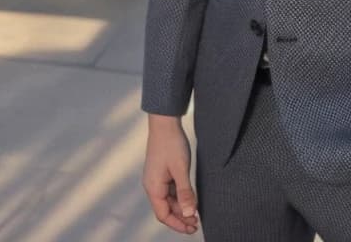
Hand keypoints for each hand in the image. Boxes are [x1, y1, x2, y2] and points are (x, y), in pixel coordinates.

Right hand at [143, 116, 199, 233]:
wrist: (165, 122)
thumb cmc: (171, 144)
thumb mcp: (181, 170)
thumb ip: (185, 193)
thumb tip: (190, 214)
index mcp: (153, 188)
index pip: (163, 215)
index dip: (177, 224)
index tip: (192, 228)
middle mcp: (153, 185)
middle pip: (166, 209)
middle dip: (181, 218)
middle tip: (197, 223)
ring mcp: (157, 179)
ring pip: (169, 200)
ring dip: (181, 208)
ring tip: (196, 213)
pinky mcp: (162, 172)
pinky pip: (170, 190)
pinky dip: (180, 197)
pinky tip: (191, 199)